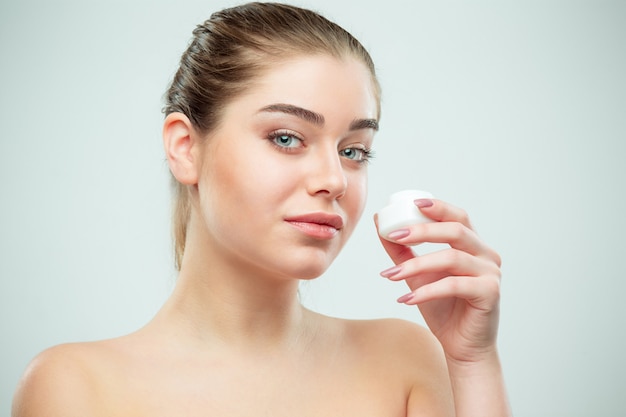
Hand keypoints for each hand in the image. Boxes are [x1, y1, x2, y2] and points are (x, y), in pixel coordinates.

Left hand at [376, 198, 501, 363]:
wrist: (461, 346)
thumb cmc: (442, 308)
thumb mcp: (417, 275)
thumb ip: (402, 250)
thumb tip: (381, 222)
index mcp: (473, 245)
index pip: (458, 217)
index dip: (438, 207)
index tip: (413, 202)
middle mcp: (486, 255)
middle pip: (456, 231)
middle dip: (422, 230)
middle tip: (394, 235)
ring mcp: (491, 273)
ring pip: (451, 258)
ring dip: (417, 264)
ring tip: (391, 275)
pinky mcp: (490, 293)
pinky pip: (454, 285)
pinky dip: (427, 290)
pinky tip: (406, 299)